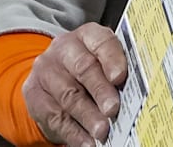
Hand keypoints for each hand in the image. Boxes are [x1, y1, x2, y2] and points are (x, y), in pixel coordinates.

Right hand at [21, 22, 127, 146]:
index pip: (100, 41)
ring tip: (102, 131)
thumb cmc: (89, 71)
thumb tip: (139, 92)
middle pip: (83, 68)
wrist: (54, 79)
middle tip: (113, 109)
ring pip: (68, 94)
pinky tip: (86, 141)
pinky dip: (73, 132)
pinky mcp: (34, 92)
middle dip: (100, 90)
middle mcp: (64, 48)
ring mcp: (46, 69)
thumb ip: (118, 72)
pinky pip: (54, 115)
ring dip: (87, 116)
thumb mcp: (103, 64)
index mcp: (87, 36)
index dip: (112, 59)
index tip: (120, 77)